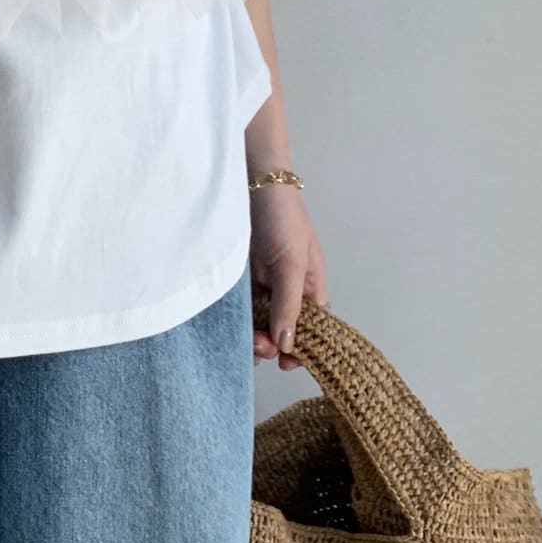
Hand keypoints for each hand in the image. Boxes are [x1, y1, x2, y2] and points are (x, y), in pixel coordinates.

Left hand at [250, 183, 325, 371]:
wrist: (251, 180)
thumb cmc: (282, 217)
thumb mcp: (292, 262)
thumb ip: (289, 304)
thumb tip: (288, 345)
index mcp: (310, 286)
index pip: (311, 328)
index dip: (300, 347)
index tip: (284, 362)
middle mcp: (288, 287)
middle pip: (282, 327)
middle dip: (272, 342)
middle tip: (257, 345)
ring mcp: (263, 281)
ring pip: (260, 320)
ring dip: (252, 334)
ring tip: (244, 339)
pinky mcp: (240, 275)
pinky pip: (240, 304)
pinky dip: (237, 317)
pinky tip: (230, 326)